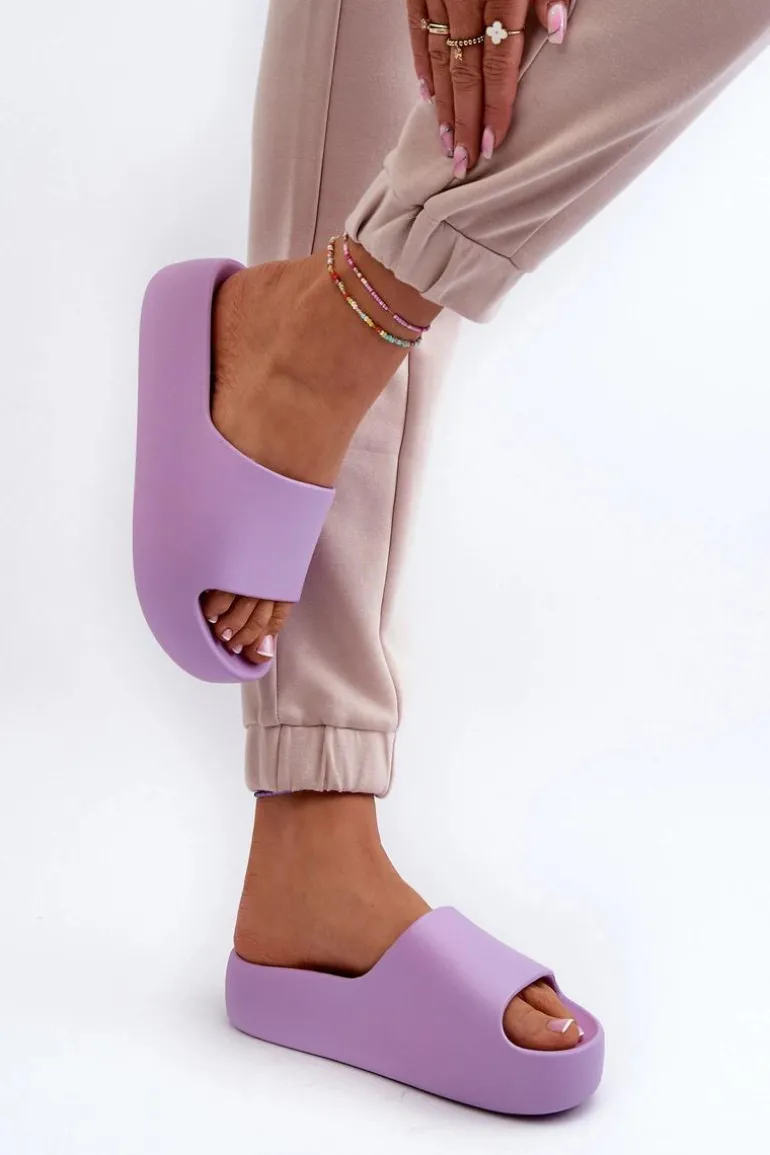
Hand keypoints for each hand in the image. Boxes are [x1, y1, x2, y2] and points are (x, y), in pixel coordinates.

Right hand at [407, 1, 568, 176]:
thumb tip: (558, 29)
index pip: (498, 65)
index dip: (494, 107)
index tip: (491, 143)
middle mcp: (465, 1)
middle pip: (465, 74)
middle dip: (464, 122)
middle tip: (464, 160)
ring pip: (439, 60)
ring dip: (442, 105)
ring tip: (446, 141)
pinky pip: (418, 30)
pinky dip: (421, 65)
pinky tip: (426, 96)